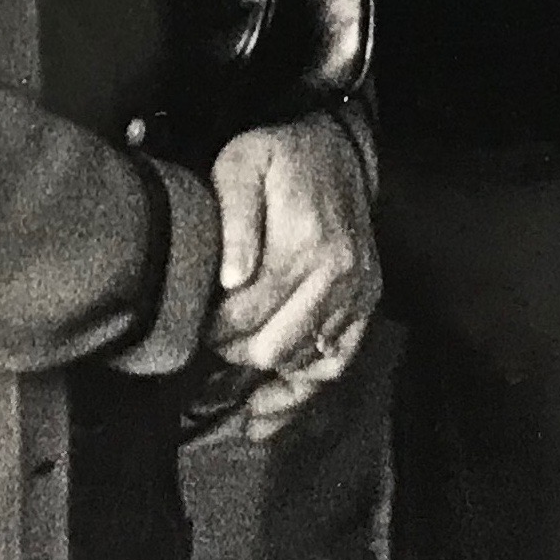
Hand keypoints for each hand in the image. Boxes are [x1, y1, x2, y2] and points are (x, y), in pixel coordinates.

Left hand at [206, 114, 379, 436]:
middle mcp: (339, 277)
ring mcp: (358, 295)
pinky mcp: (365, 306)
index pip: (246, 316)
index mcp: (307, 246)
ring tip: (225, 387)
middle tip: (209, 342)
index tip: (193, 324)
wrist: (340, 149)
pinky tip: (265, 410)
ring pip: (304, 365)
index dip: (211, 329)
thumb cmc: (283, 157)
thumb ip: (234, 219)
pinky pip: (336, 364)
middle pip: (273, 348)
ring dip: (263, 377)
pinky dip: (301, 391)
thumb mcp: (243, 164)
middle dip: (232, 353)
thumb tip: (230, 279)